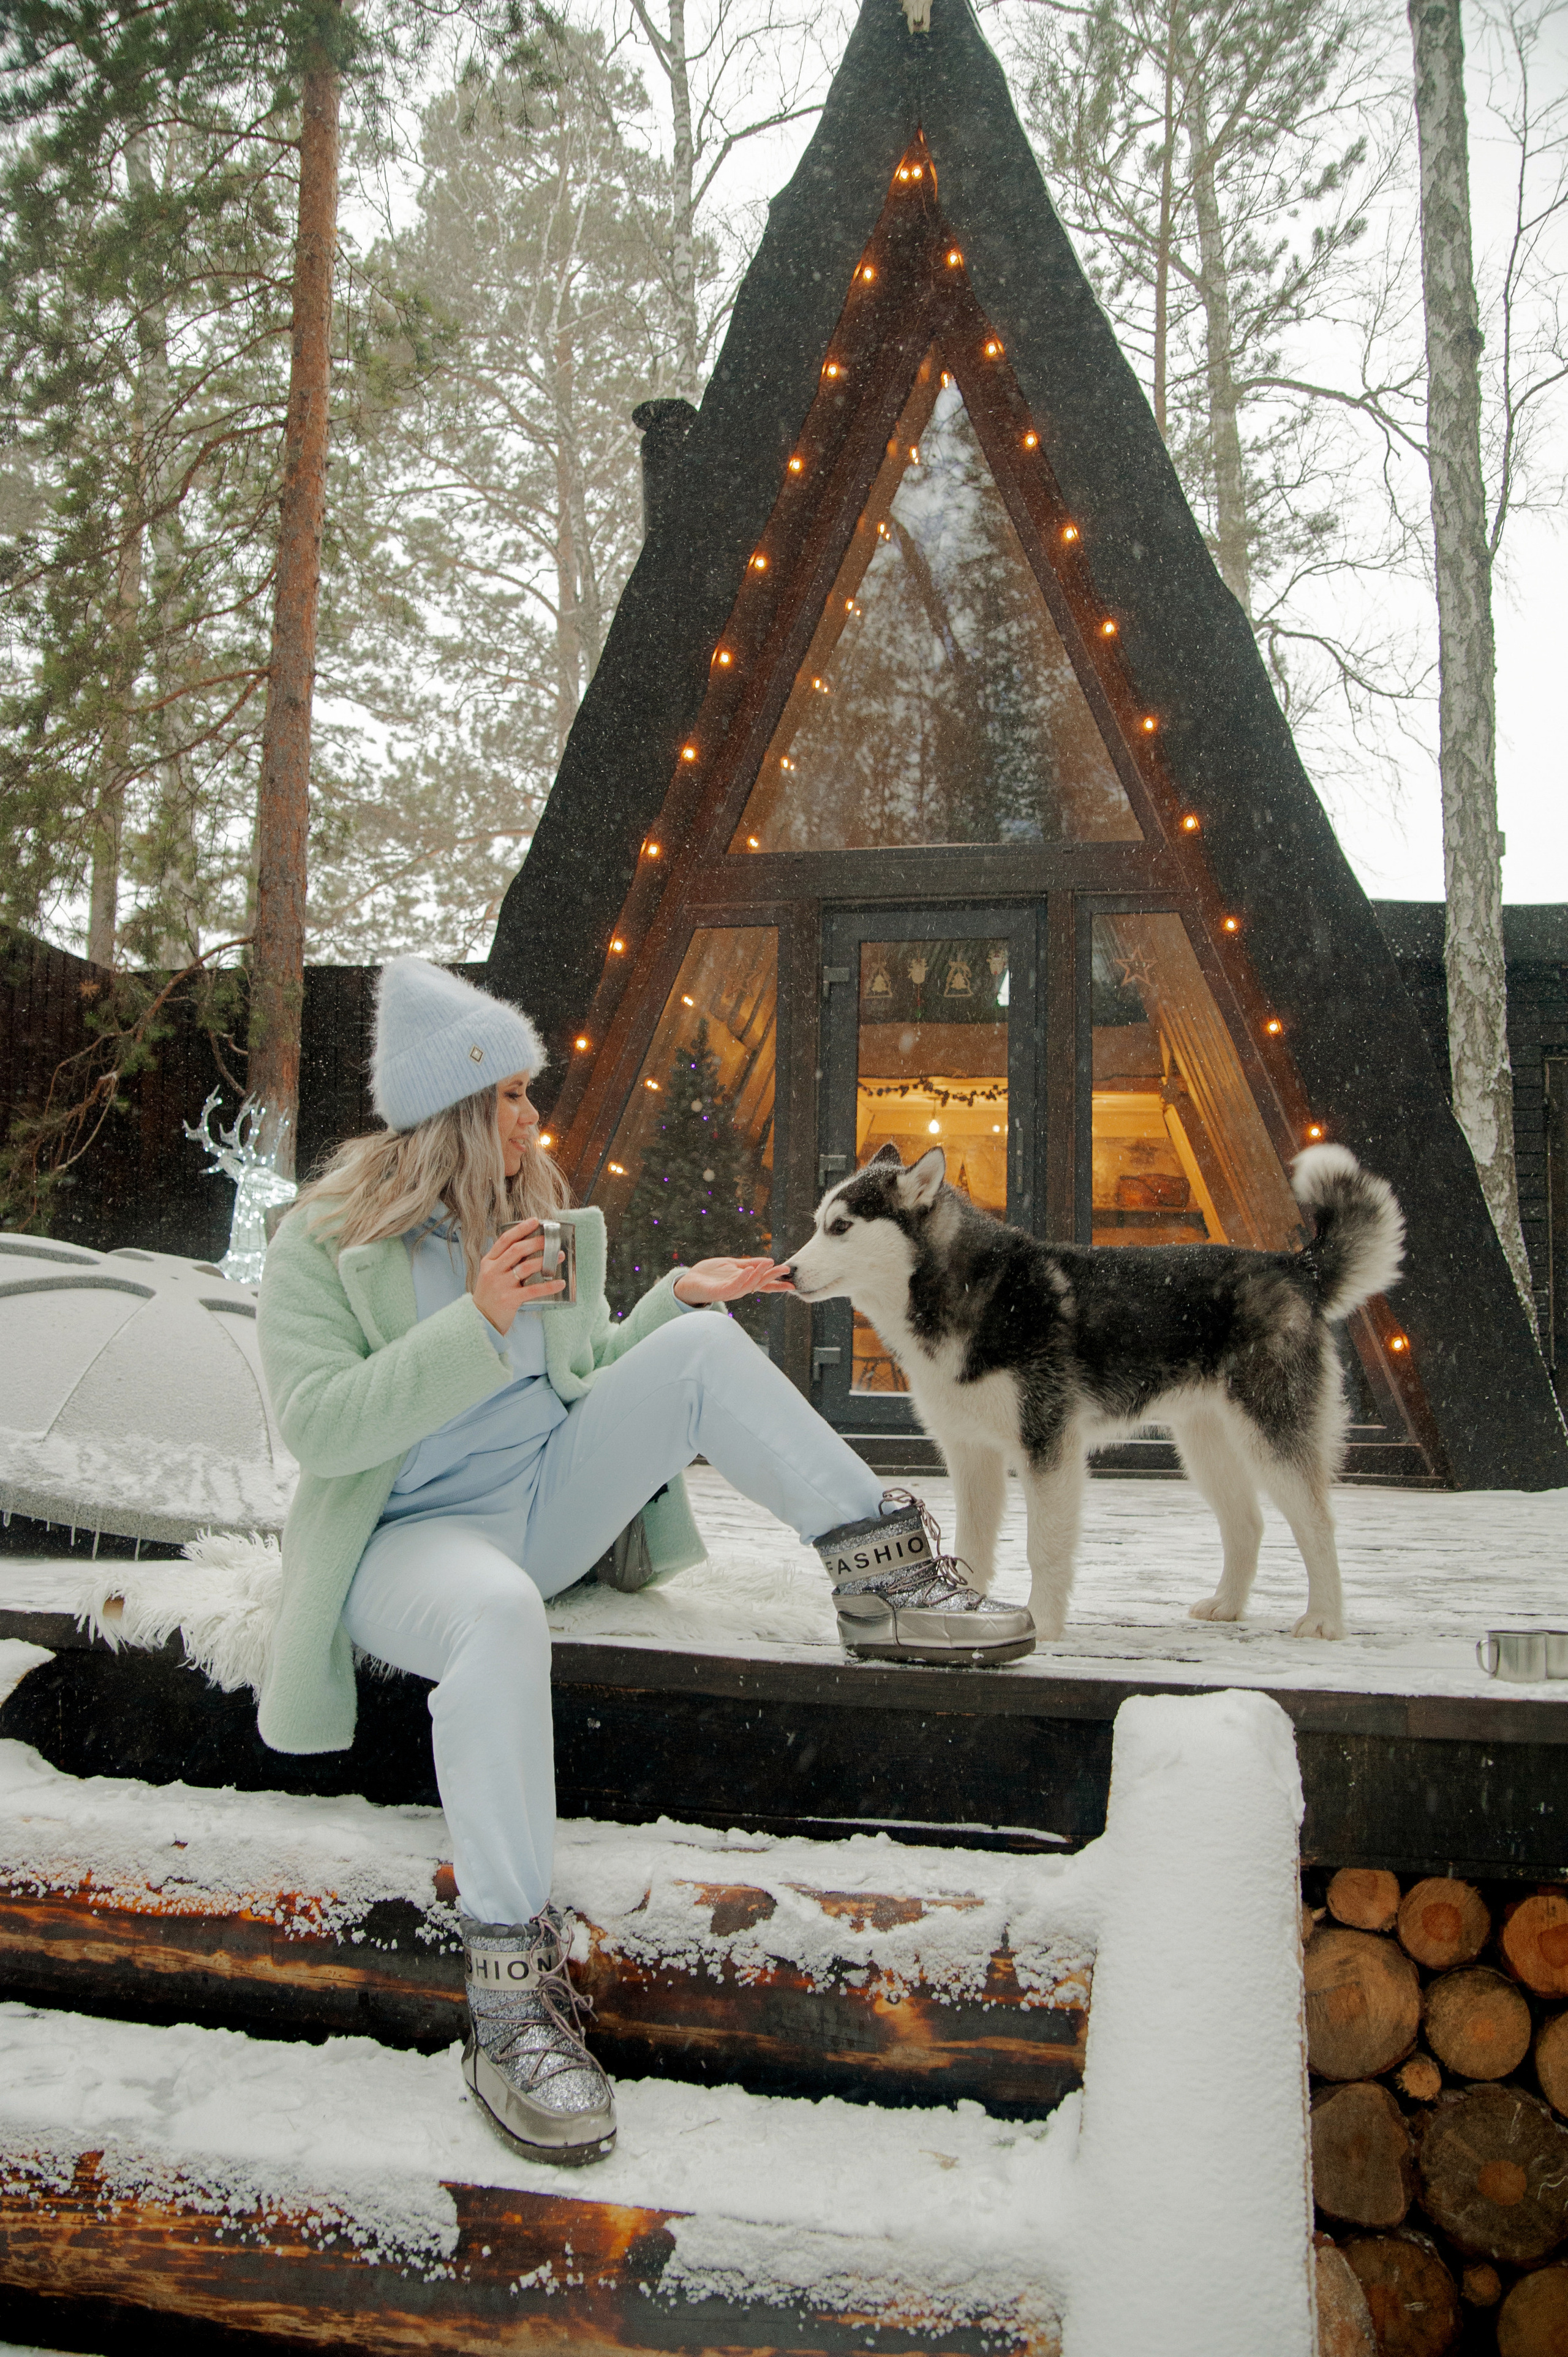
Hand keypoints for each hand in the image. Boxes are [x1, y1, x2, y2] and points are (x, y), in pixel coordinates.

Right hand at [473, 1219, 564, 1334]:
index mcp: (489, 1262)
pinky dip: (549, 1286)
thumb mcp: (491, 1274)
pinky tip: (560, 1283)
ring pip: (526, 1267)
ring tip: (560, 1256)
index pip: (504, 1240)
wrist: (479, 1321)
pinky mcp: (510, 1300)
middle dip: (536, 1242)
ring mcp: (501, 1285)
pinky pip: (533, 1290)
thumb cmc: (489, 1296)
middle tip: (551, 1239)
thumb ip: (505, 1262)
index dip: (521, 1229)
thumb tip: (530, 1247)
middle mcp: (493, 1271)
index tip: (535, 1221)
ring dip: (545, 1260)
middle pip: (517, 1250)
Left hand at [673, 1257, 796, 1305]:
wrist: (688, 1281)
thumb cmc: (709, 1274)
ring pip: (749, 1285)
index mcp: (743, 1282)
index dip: (777, 1284)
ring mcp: (730, 1291)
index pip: (763, 1284)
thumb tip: (768, 1261)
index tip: (792, 1283)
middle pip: (760, 1284)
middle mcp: (739, 1289)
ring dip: (759, 1275)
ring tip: (769, 1264)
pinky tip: (748, 1270)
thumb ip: (748, 1263)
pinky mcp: (719, 1292)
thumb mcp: (732, 1265)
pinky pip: (733, 1286)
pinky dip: (742, 1279)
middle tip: (785, 1269)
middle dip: (773, 1277)